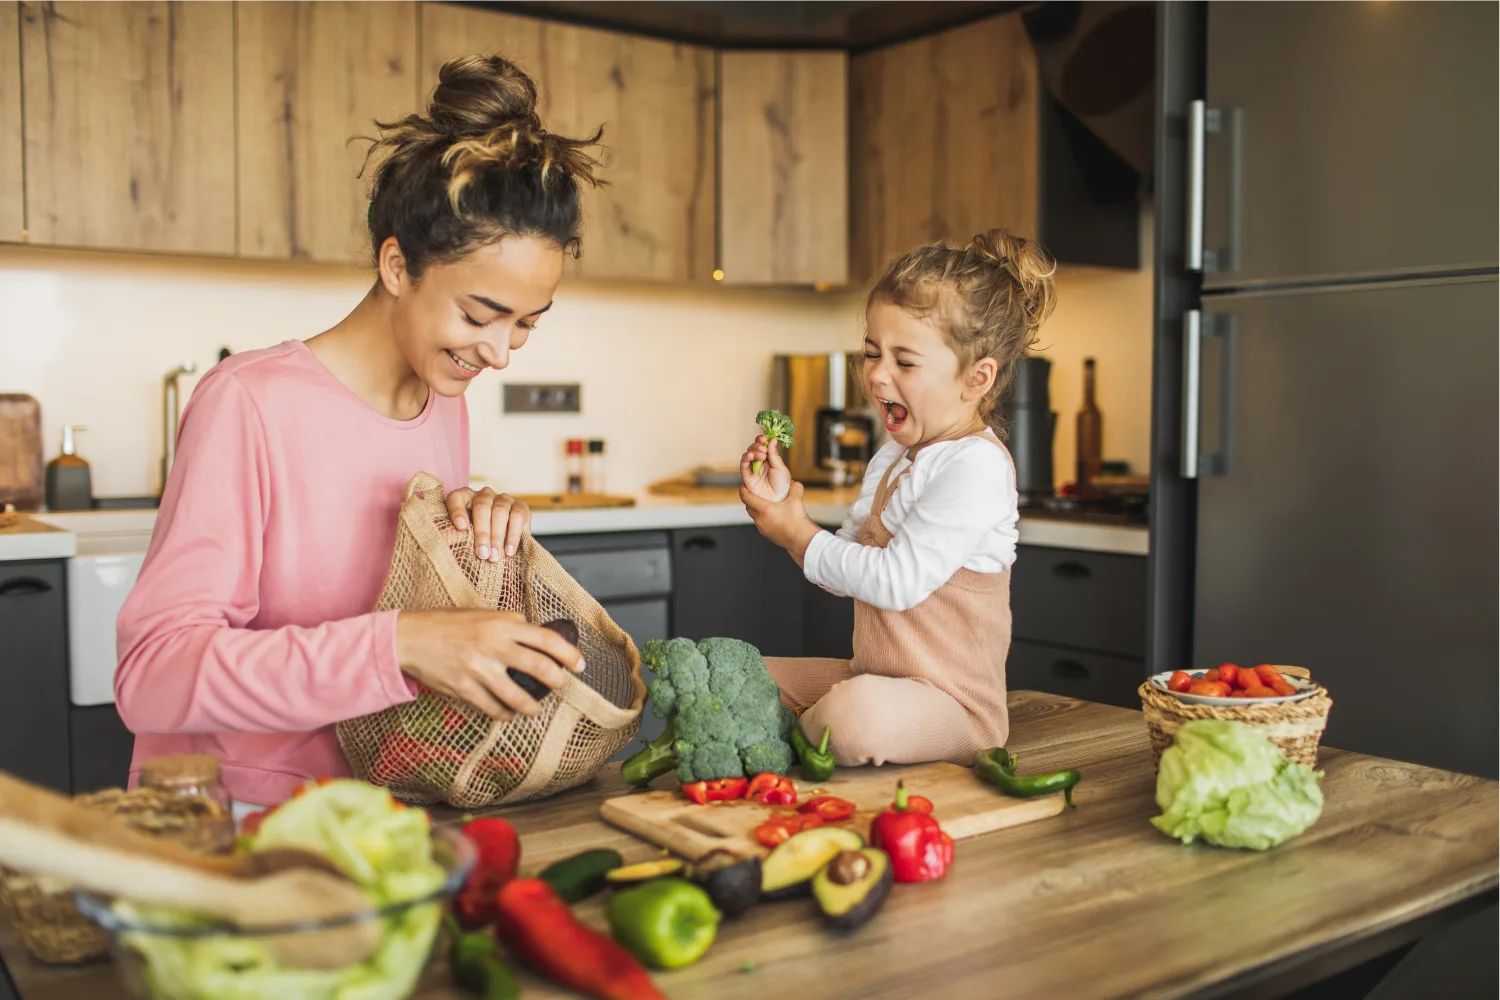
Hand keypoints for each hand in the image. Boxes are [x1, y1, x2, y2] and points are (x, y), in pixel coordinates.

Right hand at [396, 610, 583, 718]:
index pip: (546, 639)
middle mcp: (492, 645)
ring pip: (517, 697)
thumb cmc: (449, 624)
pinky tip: (508, 713)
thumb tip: (537, 636)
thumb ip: (511, 624)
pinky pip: (492, 708)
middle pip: (540, 668)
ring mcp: (478, 669)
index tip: (579, 665)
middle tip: (561, 686)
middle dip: (557, 682)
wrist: (410, 638)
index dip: (568, 654)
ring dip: (531, 707)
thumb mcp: (483, 614)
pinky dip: (504, 713)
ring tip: (534, 709)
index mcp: (501, 624)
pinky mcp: (463, 689)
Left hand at [445, 487, 530, 561]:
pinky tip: (509, 551)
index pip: (457, 497)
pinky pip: (517, 516)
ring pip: (500, 511)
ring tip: (494, 556)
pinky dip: (513, 535)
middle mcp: (484, 495)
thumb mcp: (463, 541)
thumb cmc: (477, 543)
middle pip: (481, 506)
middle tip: (482, 554)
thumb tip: (440, 543)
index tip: (460, 528)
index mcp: (465, 499)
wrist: (503, 550)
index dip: (457, 511)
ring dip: (497, 536)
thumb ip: (453, 539)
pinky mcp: (521, 506)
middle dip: (482, 532)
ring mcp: (503, 499)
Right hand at [740, 435, 790, 501]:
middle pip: (754, 450)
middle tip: (764, 449)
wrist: (779, 500)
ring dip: (752, 451)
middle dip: (757, 446)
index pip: (762, 447)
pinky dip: (745, 459)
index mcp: (768, 460)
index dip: (762, 441)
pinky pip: (743, 467)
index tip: (765, 437)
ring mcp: (753, 470)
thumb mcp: (780, 467)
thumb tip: (772, 440)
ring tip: (761, 453)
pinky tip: (750, 456)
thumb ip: (774, 454)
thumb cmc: (782, 485)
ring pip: (747, 456)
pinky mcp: (747, 478)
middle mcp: (759, 464)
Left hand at [740, 481, 821, 563]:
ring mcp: (762, 529)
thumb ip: (795, 488)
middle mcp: (760, 520)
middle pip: (748, 507)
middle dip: (748, 499)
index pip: (747, 498)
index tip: (743, 485)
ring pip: (754, 516)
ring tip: (762, 503)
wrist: (801, 539)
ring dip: (755, 509)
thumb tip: (794, 483)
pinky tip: (771, 516)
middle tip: (753, 493)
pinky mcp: (767, 535)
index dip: (743, 490)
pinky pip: (760, 524)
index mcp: (764, 510)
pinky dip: (762, 518)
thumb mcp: (796, 500)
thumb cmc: (797, 522)